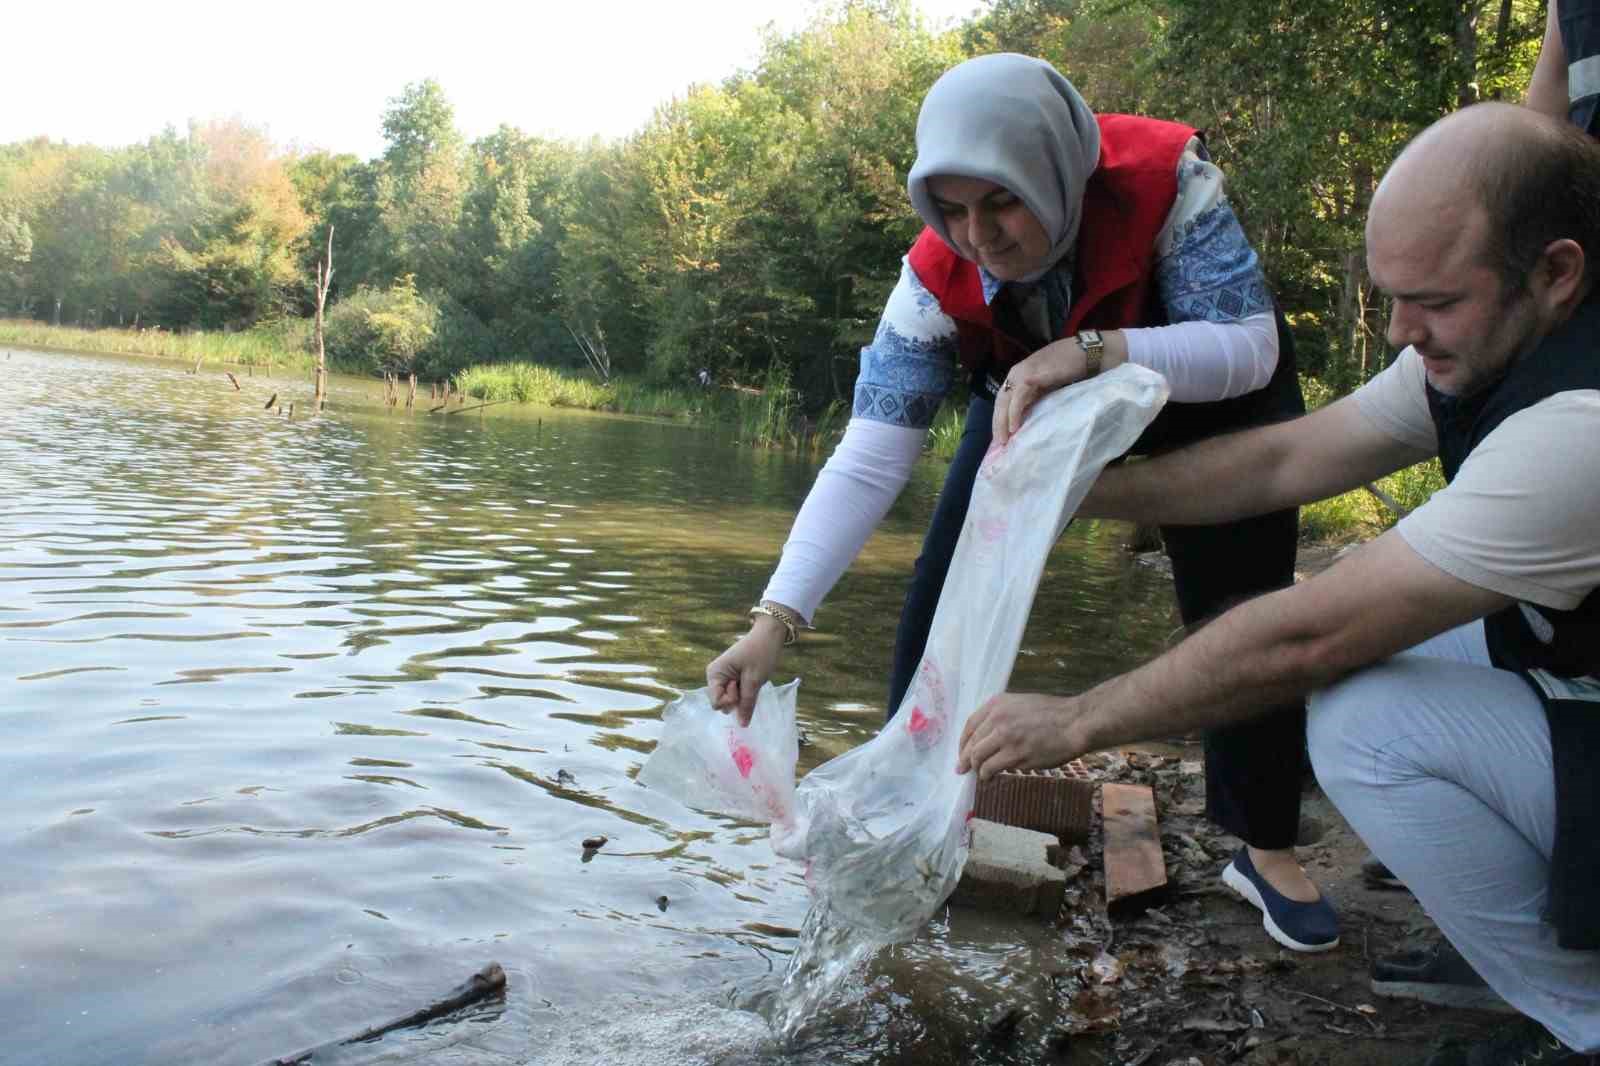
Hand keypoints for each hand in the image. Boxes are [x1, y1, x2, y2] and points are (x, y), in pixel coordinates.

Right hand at [706, 616, 786, 726]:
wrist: (769, 634)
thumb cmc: (761, 653)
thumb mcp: (754, 680)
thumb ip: (747, 704)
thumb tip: (742, 725)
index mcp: (714, 674)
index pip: (716, 703)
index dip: (731, 701)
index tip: (741, 686)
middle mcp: (715, 676)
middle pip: (723, 703)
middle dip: (737, 699)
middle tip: (748, 681)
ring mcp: (723, 677)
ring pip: (731, 700)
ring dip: (743, 695)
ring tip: (751, 678)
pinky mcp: (732, 677)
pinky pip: (737, 693)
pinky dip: (745, 691)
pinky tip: (751, 679)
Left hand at [957, 691, 1087, 779]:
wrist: (1075, 722)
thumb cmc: (1052, 714)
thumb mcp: (1021, 704)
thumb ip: (1002, 716)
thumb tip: (986, 736)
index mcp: (998, 704)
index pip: (970, 725)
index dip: (964, 741)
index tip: (962, 751)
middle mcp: (998, 719)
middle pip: (972, 743)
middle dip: (965, 759)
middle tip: (962, 769)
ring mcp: (1006, 737)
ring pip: (978, 757)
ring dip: (976, 769)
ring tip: (980, 775)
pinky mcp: (1015, 755)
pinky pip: (992, 768)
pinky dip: (987, 775)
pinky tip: (989, 778)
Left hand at [993, 337, 1086, 446]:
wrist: (1084, 352)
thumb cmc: (1068, 368)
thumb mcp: (1046, 385)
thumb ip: (1034, 397)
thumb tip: (1026, 418)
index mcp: (1018, 375)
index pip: (1003, 399)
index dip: (1000, 418)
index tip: (1000, 436)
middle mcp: (1016, 373)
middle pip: (1000, 401)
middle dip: (998, 423)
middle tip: (999, 443)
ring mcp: (1022, 372)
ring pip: (1005, 401)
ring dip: (1003, 421)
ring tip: (1004, 439)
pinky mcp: (1031, 375)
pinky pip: (1018, 397)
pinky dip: (1014, 413)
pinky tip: (1014, 427)